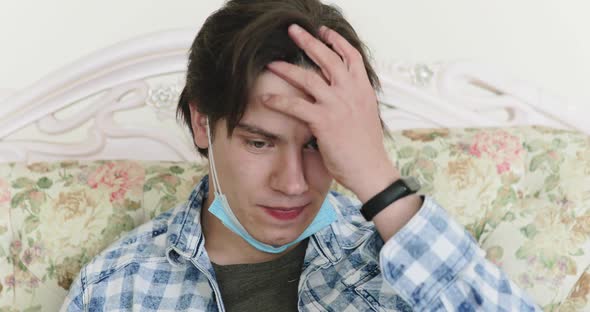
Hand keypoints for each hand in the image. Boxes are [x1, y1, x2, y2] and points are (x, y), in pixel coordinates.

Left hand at [264, 24, 398, 201]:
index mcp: (363, 89)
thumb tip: (339, 94)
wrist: (370, 169)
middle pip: (327, 58)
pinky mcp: (324, 121)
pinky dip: (279, 100)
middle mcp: (351, 92)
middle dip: (308, 41)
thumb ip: (353, 100)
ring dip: (286, 68)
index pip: (351, 56)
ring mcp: (337, 105)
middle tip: (293, 30)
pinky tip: (266, 98)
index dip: (336, 41)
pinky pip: (295, 106)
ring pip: (307, 78)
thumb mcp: (365, 115)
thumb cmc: (366, 148)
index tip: (323, 31)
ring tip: (271, 63)